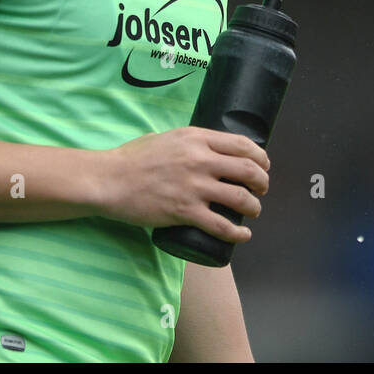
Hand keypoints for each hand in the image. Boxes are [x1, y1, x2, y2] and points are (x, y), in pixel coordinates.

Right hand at [102, 126, 269, 243]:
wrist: (110, 180)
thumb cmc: (133, 159)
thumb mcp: (166, 138)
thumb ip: (188, 142)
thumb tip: (204, 148)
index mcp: (197, 138)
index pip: (243, 145)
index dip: (261, 157)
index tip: (263, 166)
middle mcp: (200, 160)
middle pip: (248, 170)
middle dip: (262, 182)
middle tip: (261, 190)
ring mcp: (194, 187)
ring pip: (241, 199)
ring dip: (254, 207)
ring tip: (253, 212)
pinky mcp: (185, 212)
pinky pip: (221, 226)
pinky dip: (237, 233)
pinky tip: (242, 235)